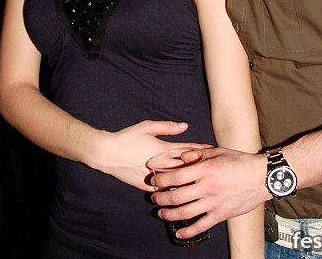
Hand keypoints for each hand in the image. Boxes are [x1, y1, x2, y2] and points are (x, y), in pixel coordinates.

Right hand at [92, 120, 210, 191]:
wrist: (107, 153)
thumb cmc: (127, 137)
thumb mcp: (147, 127)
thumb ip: (167, 127)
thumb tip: (185, 126)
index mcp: (163, 149)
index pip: (187, 150)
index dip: (201, 150)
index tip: (214, 152)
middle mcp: (160, 164)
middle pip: (185, 168)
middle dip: (200, 167)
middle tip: (214, 169)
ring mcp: (153, 177)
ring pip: (176, 182)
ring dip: (189, 181)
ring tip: (203, 183)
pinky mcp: (145, 185)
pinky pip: (163, 190)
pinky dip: (173, 191)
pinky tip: (183, 194)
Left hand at [151, 147, 268, 238]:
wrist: (261, 177)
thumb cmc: (240, 161)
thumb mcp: (218, 152)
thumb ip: (198, 154)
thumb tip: (182, 157)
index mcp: (205, 169)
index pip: (176, 176)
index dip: (161, 179)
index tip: (154, 179)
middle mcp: (207, 187)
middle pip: (176, 196)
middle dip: (160, 197)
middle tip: (153, 196)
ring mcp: (213, 203)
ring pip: (185, 212)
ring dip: (169, 214)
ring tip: (161, 212)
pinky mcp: (221, 215)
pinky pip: (200, 226)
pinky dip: (187, 231)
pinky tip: (179, 232)